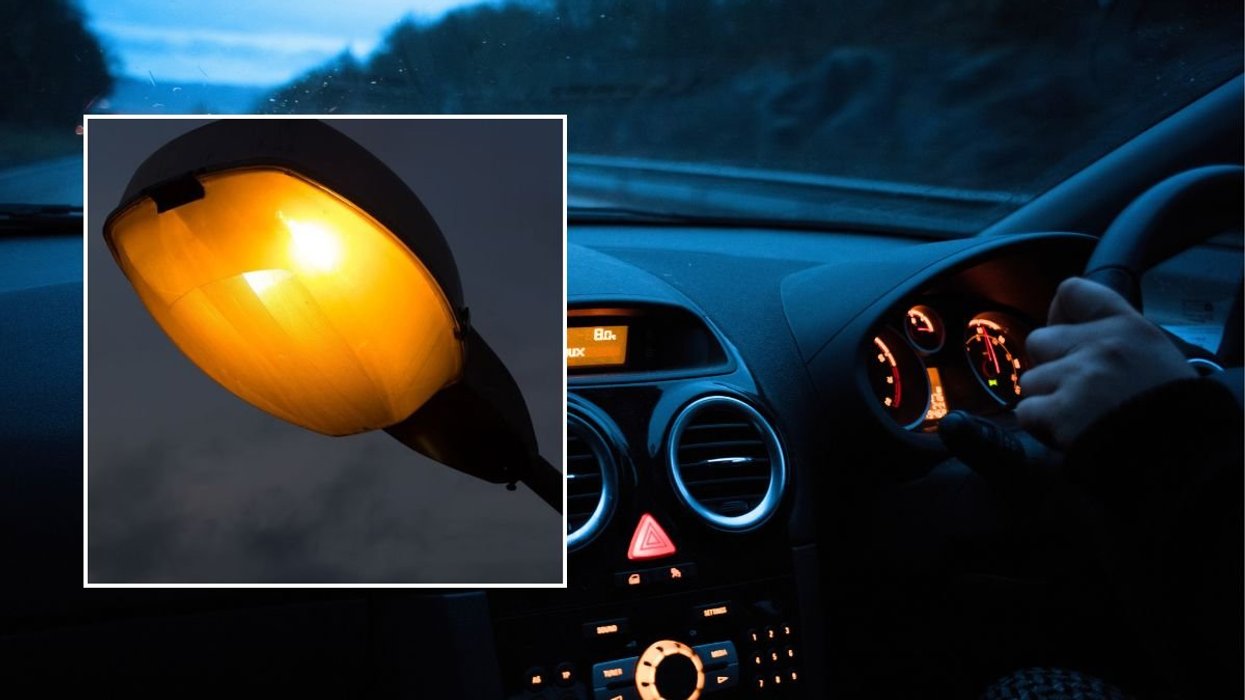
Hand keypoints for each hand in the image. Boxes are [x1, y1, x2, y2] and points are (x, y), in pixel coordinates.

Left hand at [1015, 277, 1194, 448]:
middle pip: (1038, 341)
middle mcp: (1101, 345)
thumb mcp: (1156, 356)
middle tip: (1076, 391)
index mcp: (1128, 326)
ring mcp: (1079, 377)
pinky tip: (1068, 434)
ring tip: (1078, 417)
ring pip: (1030, 381)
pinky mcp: (1062, 411)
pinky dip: (1040, 427)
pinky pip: (1026, 412)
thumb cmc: (1174, 412)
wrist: (1186, 458)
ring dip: (1045, 401)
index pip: (1072, 291)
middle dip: (1050, 367)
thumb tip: (1070, 335)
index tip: (1065, 337)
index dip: (1059, 315)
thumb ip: (1115, 341)